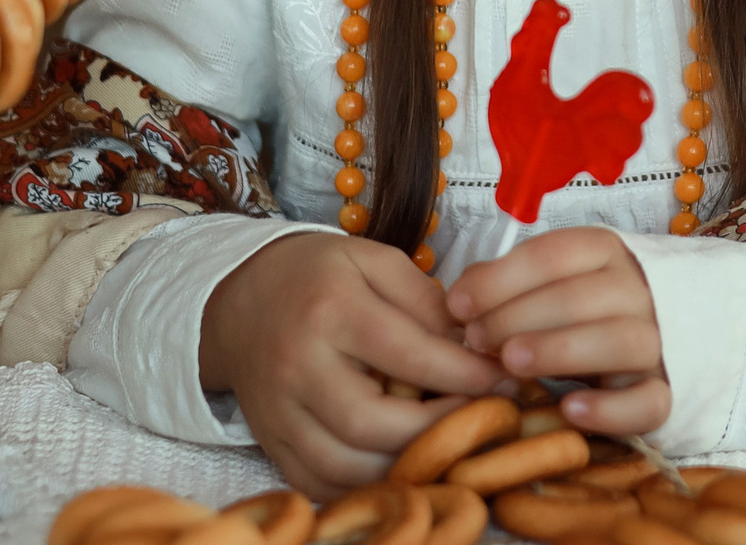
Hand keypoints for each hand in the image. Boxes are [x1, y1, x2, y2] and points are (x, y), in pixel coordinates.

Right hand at [199, 231, 507, 496]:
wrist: (240, 298)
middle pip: (374, 424)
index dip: (467, 375)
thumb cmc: (319, 275)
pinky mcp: (269, 441)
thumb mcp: (374, 260)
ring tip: (448, 446)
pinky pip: (319, 483)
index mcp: (330, 310)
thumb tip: (474, 344)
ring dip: (406, 466)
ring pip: (346, 466)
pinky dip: (365, 486)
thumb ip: (425, 299)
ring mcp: (278, 411)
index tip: (506, 379)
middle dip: (439, 430)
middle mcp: (298, 365)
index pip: (410, 355)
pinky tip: (402, 466)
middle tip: (483, 421)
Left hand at [447, 227, 669, 435]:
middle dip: (519, 316)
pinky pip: (650, 402)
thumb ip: (505, 285)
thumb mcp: (545, 284)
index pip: (555, 255)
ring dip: (561, 349)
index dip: (500, 278)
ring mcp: (658, 343)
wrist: (650, 339)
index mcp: (606, 254)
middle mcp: (638, 291)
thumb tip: (461, 299)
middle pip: (584, 296)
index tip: (458, 305)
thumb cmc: (578, 310)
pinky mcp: (664, 392)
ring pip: (623, 341)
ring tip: (511, 363)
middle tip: (476, 340)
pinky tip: (569, 409)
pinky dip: (611, 408)